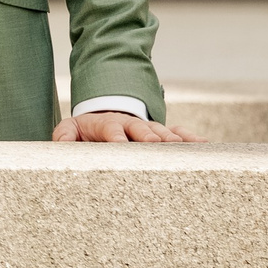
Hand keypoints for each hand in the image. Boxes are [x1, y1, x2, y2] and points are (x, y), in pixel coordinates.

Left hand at [53, 110, 203, 142]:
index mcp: (106, 124)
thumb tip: (62, 143)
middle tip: (155, 145)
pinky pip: (178, 134)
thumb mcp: (70, 131)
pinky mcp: (160, 134)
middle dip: (148, 137)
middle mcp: (129, 124)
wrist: (103, 118)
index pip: (111, 130)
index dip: (116, 137)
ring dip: (172, 140)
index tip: (121, 146)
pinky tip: (206, 145)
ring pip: (162, 132)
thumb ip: (65, 137)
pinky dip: (191, 139)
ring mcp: (147, 128)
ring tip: (184, 149)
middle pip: (141, 129)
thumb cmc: (85, 132)